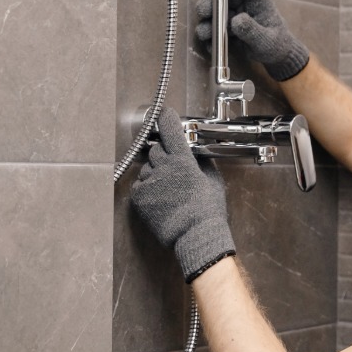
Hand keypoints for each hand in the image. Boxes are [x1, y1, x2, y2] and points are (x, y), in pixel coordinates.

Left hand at [131, 108, 235, 281]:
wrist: (195, 236)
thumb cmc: (207, 211)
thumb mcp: (213, 181)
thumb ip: (202, 162)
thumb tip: (196, 152)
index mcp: (183, 161)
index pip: (170, 130)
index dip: (166, 119)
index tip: (164, 114)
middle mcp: (163, 168)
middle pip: (156, 149)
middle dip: (163, 154)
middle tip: (172, 168)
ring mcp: (149, 183)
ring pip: (147, 168)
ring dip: (155, 173)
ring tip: (168, 189)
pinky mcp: (139, 197)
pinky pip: (139, 184)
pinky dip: (147, 187)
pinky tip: (160, 198)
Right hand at [196, 0, 310, 81]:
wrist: (272, 58)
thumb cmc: (275, 45)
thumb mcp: (267, 41)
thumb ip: (253, 31)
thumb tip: (236, 21)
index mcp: (259, 1)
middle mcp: (243, 5)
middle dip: (210, 2)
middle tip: (203, 11)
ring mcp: (232, 16)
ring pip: (214, 13)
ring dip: (207, 22)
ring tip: (205, 33)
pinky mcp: (224, 30)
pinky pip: (212, 32)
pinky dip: (209, 39)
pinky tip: (212, 47)